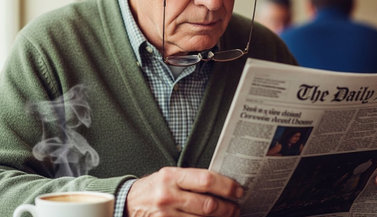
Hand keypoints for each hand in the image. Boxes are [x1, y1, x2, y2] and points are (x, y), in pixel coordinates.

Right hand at [126, 167, 242, 216]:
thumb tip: (220, 184)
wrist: (127, 203)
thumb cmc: (153, 188)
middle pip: (207, 204)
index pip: (206, 180)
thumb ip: (191, 179)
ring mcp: (165, 215)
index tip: (238, 190)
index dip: (226, 186)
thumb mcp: (169, 175)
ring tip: (227, 215)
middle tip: (236, 207)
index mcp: (171, 176)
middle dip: (227, 207)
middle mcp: (168, 195)